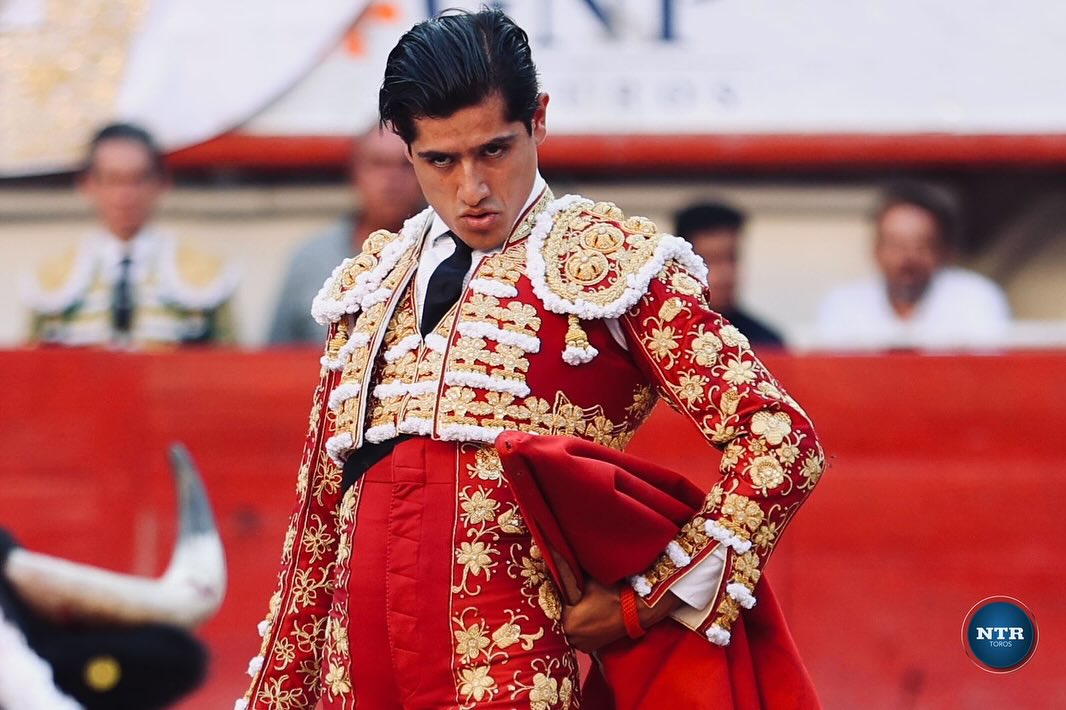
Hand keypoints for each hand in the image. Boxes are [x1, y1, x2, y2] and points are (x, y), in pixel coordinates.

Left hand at [560, 579, 681, 652]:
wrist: (636, 611)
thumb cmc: (612, 593)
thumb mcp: (587, 580)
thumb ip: (567, 572)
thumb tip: (551, 556)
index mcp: (567, 622)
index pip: (552, 604)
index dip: (555, 593)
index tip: (558, 585)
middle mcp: (571, 638)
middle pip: (558, 617)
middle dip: (561, 606)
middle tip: (568, 593)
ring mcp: (581, 645)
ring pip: (567, 627)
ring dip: (570, 617)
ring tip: (578, 603)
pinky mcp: (590, 648)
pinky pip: (578, 634)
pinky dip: (579, 626)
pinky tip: (586, 615)